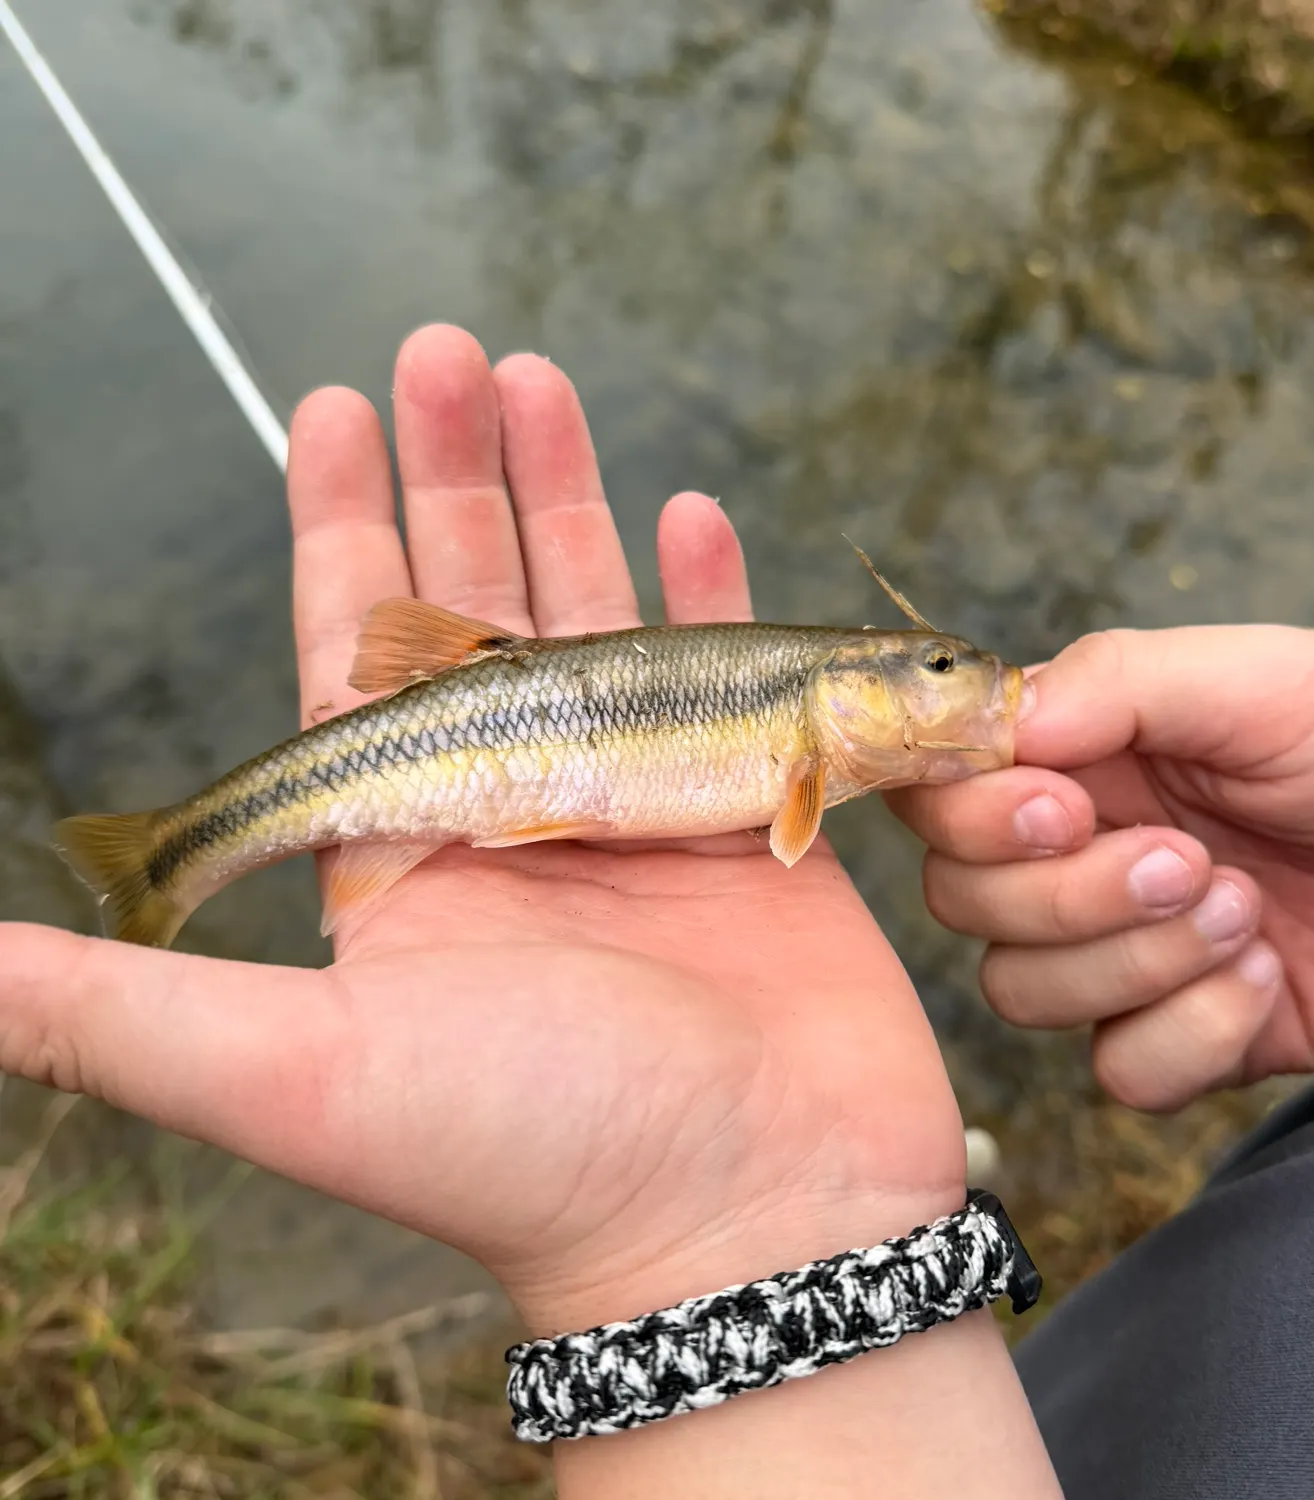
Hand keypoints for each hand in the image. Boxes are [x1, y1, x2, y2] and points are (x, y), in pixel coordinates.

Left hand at [0, 325, 966, 1334]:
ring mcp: (641, 805)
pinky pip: (731, 671)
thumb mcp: (301, 1073)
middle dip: (458, 473)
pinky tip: (690, 512)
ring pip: (601, 613)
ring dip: (571, 498)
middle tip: (449, 352)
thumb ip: (120, 1006)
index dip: (342, 526)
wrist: (754, 1219)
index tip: (330, 410)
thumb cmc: (538, 1150)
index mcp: (412, 847)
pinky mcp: (751, 819)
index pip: (358, 649)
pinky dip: (711, 589)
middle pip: (483, 602)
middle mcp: (522, 809)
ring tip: (545, 386)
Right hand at [890, 626, 1313, 1111]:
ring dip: (1135, 963)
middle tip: (1193, 863)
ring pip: (1026, 993)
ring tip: (1249, 913)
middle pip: (968, 904)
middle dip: (1072, 899)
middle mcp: (1092, 851)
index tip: (1067, 811)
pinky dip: (1189, 1034)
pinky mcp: (1195, 1035)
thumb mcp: (1270, 681)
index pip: (947, 796)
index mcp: (1091, 753)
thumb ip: (1119, 683)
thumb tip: (998, 723)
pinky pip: (1120, 1071)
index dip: (979, 820)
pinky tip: (1269, 982)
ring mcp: (1136, 951)